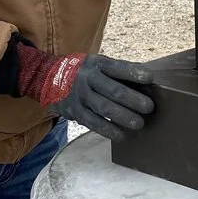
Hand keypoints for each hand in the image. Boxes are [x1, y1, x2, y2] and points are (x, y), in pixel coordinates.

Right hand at [16, 48, 155, 140]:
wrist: (47, 76)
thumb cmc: (83, 71)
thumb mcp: (96, 63)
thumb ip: (116, 72)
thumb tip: (145, 82)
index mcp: (96, 64)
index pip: (117, 67)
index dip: (133, 73)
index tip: (149, 79)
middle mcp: (87, 79)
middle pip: (112, 90)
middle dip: (133, 100)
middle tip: (149, 107)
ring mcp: (80, 96)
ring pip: (103, 108)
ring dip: (123, 117)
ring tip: (138, 123)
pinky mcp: (74, 112)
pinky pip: (93, 123)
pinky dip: (108, 130)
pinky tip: (121, 135)